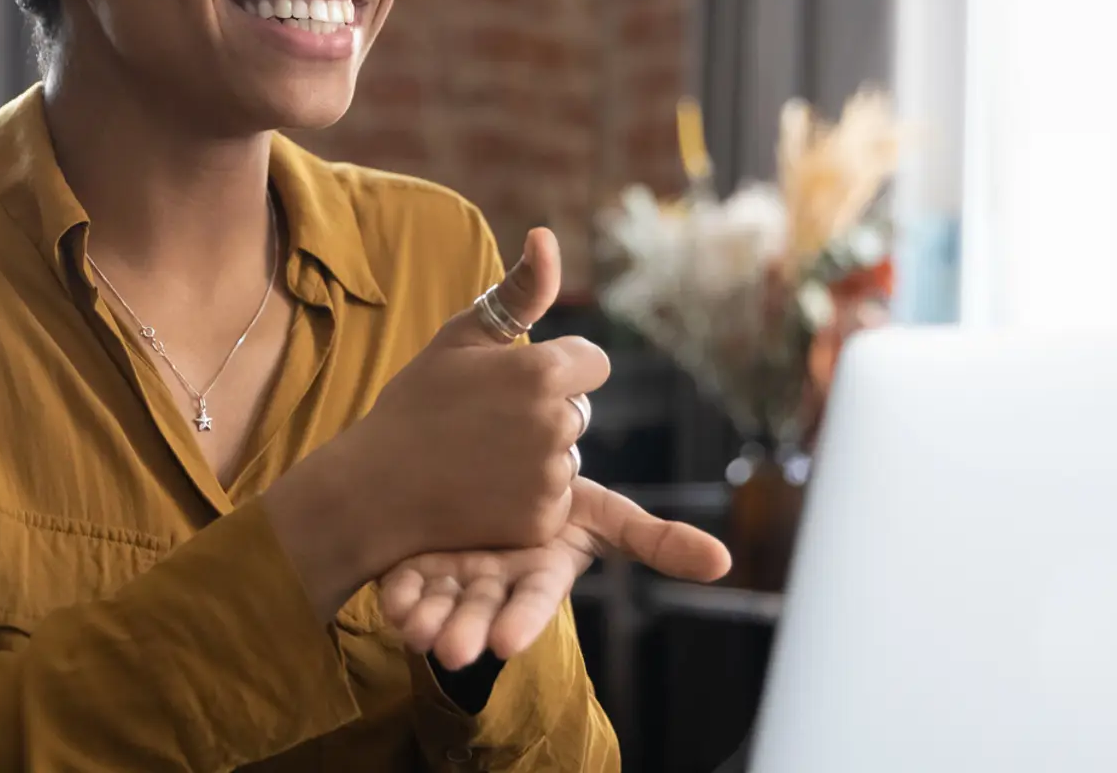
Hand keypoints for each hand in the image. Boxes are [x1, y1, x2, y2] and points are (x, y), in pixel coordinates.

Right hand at [263, 229, 603, 615]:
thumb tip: (547, 235)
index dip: (559, 368)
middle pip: (579, 409)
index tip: (514, 380)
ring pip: (566, 455)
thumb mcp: (462, 336)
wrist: (374, 488)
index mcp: (543, 371)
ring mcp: (551, 476)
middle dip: (546, 411)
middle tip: (485, 422)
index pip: (593, 363)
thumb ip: (519, 290)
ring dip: (538, 455)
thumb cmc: (416, 403)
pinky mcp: (543, 521)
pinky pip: (555, 498)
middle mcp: (557, 423)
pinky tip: (483, 491)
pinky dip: (528, 498)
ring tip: (479, 457)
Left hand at [377, 477, 734, 668]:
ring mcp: (458, 574)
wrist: (495, 467)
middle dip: (468, 631)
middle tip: (452, 650)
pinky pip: (406, 582)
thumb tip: (724, 562)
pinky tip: (391, 601)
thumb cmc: (556, 498)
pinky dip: (400, 594)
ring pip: (442, 604)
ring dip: (430, 620)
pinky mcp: (420, 562)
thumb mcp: (603, 512)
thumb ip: (656, 539)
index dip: (523, 620)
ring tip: (417, 631)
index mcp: (542, 568)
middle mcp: (498, 578)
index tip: (506, 646)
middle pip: (483, 611)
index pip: (537, 600)